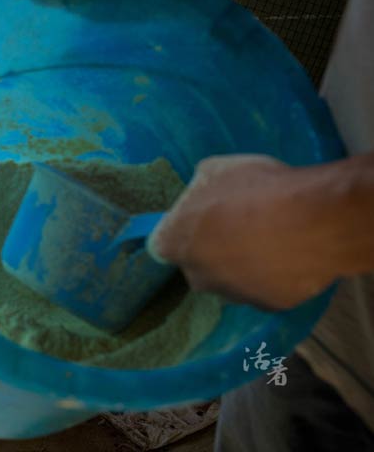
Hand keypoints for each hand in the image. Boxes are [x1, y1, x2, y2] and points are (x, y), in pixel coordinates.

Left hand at [147, 155, 341, 310]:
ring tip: (271, 236)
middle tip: (239, 224)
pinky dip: (274, 276)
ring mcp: (233, 295)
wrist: (313, 222)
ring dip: (243, 263)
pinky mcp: (269, 306)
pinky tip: (291, 253)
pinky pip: (266, 288)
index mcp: (174, 244)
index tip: (200, 218)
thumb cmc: (254, 190)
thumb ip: (199, 187)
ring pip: (231, 279)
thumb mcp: (215, 169)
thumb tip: (201, 195)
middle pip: (198, 264)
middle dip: (212, 248)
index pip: (162, 243)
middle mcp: (197, 277)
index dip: (181, 229)